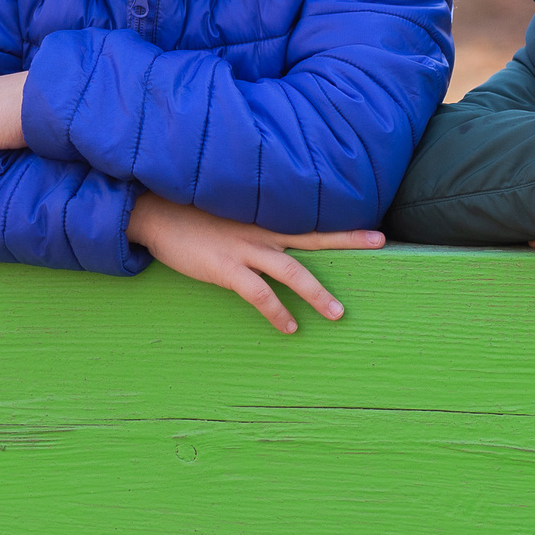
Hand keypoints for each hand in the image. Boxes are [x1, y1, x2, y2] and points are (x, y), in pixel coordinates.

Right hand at [126, 192, 383, 334]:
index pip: (309, 214)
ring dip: (318, 293)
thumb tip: (267, 228)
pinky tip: (290, 327)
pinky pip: (259, 295)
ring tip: (338, 314)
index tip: (370, 221)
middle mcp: (260, 229)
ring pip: (293, 271)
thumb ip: (248, 216)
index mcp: (262, 214)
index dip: (340, 219)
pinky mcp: (226, 269)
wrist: (152, 211)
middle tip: (382, 242)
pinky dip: (277, 313)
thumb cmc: (186, 211)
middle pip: (315, 234)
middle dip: (349, 240)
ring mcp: (244, 249)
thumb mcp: (224, 207)